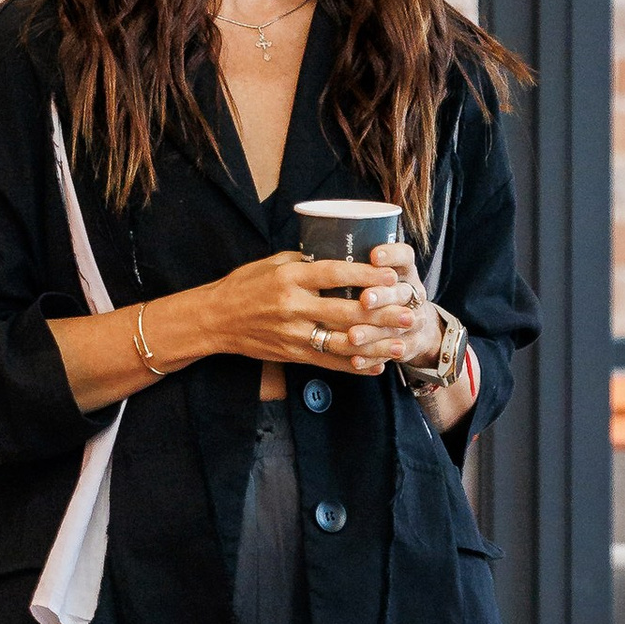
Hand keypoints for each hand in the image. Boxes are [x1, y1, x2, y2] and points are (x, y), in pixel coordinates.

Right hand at [186, 242, 419, 379]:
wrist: (215, 319)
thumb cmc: (245, 285)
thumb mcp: (272, 264)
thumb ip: (305, 262)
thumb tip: (341, 256)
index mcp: (289, 278)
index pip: (333, 274)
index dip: (365, 276)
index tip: (391, 275)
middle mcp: (292, 307)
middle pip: (344, 312)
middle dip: (381, 314)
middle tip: (409, 312)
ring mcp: (292, 334)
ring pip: (340, 343)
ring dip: (374, 345)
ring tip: (400, 344)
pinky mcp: (291, 354)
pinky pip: (328, 363)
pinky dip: (354, 367)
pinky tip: (377, 366)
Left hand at [356, 242, 455, 378]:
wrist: (416, 324)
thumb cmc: (385, 291)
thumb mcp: (379, 273)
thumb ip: (354, 263)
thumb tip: (315, 248)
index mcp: (404, 271)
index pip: (405, 256)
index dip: (392, 255)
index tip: (374, 255)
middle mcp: (412, 293)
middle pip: (402, 293)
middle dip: (383, 296)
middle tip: (364, 299)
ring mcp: (413, 321)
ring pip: (396, 327)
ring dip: (373, 332)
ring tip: (353, 336)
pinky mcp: (408, 345)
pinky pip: (390, 354)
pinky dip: (373, 358)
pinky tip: (356, 362)